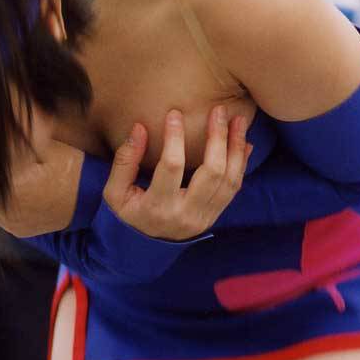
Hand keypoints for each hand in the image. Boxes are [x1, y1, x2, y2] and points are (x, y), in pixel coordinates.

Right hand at [103, 106, 250, 239]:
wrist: (146, 249)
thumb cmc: (129, 214)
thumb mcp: (115, 193)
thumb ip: (124, 161)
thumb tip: (140, 128)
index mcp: (157, 207)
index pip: (171, 166)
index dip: (174, 137)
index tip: (175, 113)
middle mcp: (185, 214)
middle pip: (212, 172)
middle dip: (218, 138)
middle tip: (219, 111)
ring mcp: (204, 217)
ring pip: (229, 180)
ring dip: (236, 148)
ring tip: (239, 121)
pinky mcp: (214, 215)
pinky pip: (234, 189)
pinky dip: (242, 164)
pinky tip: (244, 143)